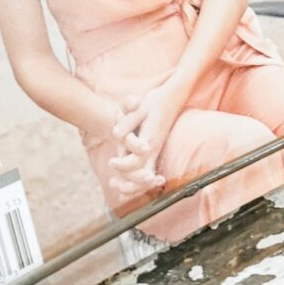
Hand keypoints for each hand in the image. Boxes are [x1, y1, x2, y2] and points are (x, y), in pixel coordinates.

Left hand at [105, 83, 181, 202]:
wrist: (172, 98)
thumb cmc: (155, 101)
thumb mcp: (140, 108)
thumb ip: (128, 122)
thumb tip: (115, 134)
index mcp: (150, 140)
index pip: (135, 162)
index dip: (122, 165)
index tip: (111, 161)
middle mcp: (154, 149)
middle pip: (142, 176)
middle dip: (127, 184)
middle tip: (112, 182)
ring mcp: (156, 151)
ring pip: (146, 177)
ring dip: (132, 186)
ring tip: (116, 186)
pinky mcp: (155, 151)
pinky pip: (148, 171)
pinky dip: (138, 181)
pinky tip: (127, 186)